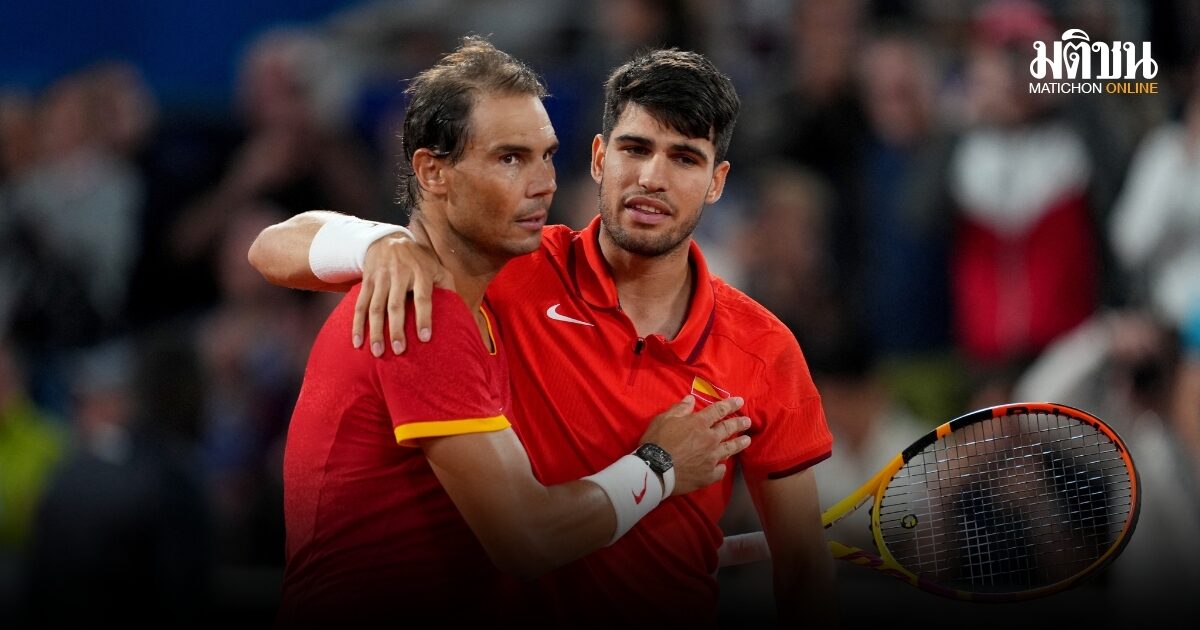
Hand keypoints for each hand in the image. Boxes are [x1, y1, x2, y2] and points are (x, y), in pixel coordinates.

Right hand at [353, 233, 453, 355]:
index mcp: (420, 273)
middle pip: (396, 305)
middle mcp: (399, 275)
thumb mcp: (437, 267)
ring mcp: (381, 278)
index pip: (423, 297)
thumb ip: (448, 287)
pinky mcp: (367, 282)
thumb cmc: (419, 261)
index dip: (424, 318)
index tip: (425, 338)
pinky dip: (357, 325)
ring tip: (377, 352)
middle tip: (399, 351)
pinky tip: (357, 342)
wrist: (389, 239)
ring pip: (376, 307)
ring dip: (375, 331)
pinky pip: (360, 305)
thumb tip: (461, 313)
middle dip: (396, 329)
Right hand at [639, 396, 749, 495]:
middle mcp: (710, 439)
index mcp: (699, 424)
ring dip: (739, 443)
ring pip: (730, 449)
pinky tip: (723, 466)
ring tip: (747, 440)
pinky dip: (722, 467)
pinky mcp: (708, 475)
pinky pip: (720, 470)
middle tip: (748, 422)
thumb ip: (679, 409)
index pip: (719, 411)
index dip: (730, 405)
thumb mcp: (664, 419)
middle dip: (740, 423)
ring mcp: (711, 458)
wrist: (655, 470)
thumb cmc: (657, 441)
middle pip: (728, 429)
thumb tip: (691, 399)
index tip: (740, 401)